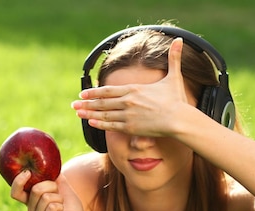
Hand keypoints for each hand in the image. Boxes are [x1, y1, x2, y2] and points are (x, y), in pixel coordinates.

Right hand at [10, 171, 88, 210]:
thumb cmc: (69, 203)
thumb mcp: (61, 184)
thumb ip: (52, 174)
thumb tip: (47, 160)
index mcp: (31, 201)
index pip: (16, 192)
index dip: (18, 181)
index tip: (28, 172)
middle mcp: (31, 210)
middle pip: (36, 189)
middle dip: (52, 186)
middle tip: (59, 194)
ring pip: (46, 197)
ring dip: (59, 198)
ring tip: (61, 204)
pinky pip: (52, 207)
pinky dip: (61, 206)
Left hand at [71, 37, 188, 137]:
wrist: (179, 120)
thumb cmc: (176, 100)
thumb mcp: (174, 77)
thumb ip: (174, 59)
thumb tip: (180, 39)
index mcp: (134, 89)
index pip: (108, 90)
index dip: (94, 91)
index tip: (83, 93)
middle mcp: (128, 101)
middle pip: (102, 102)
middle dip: (86, 103)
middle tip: (73, 104)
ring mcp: (128, 115)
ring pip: (104, 114)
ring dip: (89, 113)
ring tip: (78, 113)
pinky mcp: (131, 128)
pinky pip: (112, 126)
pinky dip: (100, 124)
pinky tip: (91, 123)